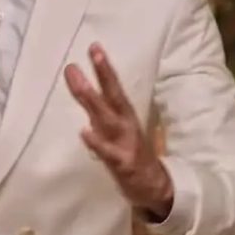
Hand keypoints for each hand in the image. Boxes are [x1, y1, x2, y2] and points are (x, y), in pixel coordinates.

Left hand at [64, 44, 173, 219]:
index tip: (94, 47)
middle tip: (91, 53)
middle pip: (112, 96)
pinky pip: (108, 152)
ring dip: (93, 101)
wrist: (154, 187)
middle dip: (103, 74)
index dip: (104, 68)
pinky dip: (96, 142)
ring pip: (107, 119)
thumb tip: (81, 89)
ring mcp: (124, 143)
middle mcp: (125, 125)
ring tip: (79, 84)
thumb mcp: (116, 128)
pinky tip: (84, 132)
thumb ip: (100, 111)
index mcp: (124, 116)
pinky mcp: (122, 164)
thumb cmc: (129, 153)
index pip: (114, 87)